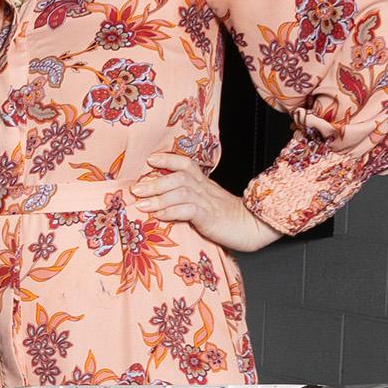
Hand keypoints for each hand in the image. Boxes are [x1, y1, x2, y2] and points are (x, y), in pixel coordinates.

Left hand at [132, 152, 284, 252]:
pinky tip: (159, 215)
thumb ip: (188, 199)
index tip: (150, 160)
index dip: (168, 159)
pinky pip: (188, 210)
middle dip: (154, 182)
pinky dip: (172, 212)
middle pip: (178, 177)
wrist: (253, 227)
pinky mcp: (209, 217)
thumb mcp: (206, 203)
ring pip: (181, 192)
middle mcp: (204, 189)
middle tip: (135, 189)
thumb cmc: (227, 218)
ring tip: (141, 204)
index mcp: (204, 184)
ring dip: (158, 197)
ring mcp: (207, 202)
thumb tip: (161, 200)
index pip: (185, 164)